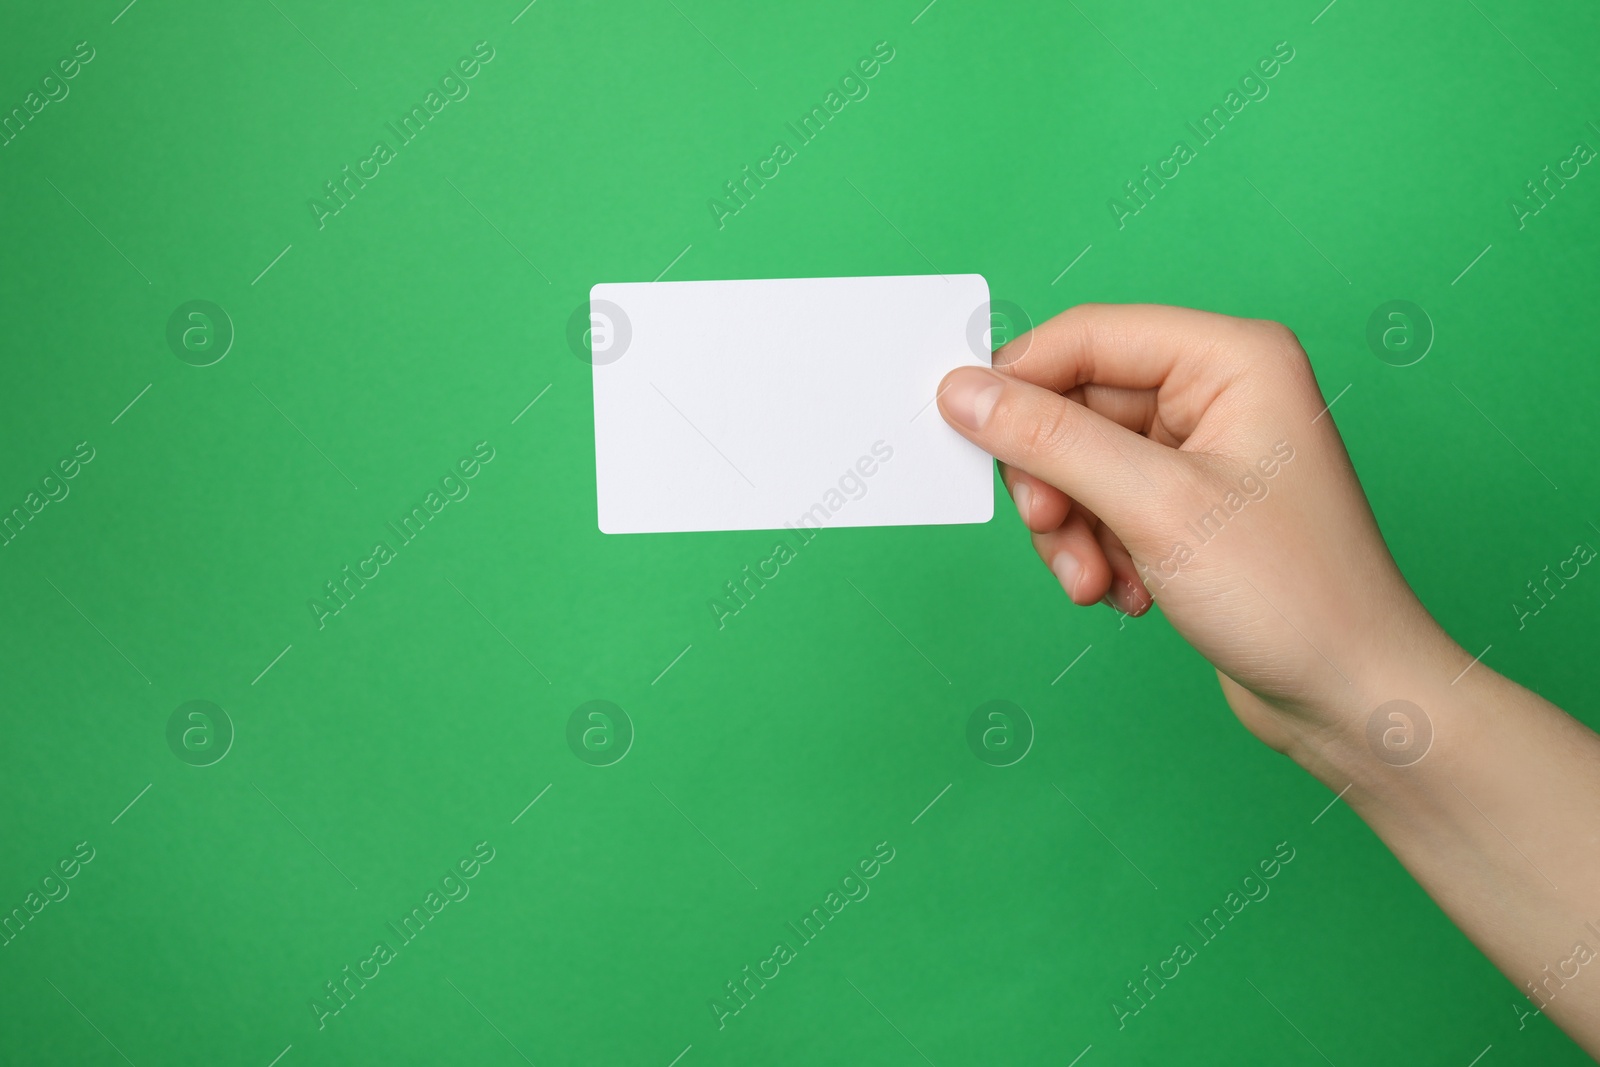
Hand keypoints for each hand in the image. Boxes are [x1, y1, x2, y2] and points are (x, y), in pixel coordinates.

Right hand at [936, 303, 1461, 750]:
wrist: (1353, 698)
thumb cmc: (1293, 595)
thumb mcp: (1154, 507)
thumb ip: (1049, 442)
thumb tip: (965, 393)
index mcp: (1232, 358)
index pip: (1088, 337)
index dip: (1018, 381)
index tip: (961, 429)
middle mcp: (1219, 392)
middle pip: (1076, 405)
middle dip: (1052, 480)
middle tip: (1049, 530)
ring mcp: (1205, 452)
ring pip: (1082, 463)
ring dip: (1071, 528)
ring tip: (1093, 582)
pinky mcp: (1191, 506)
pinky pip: (1104, 505)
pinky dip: (1096, 549)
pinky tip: (1126, 593)